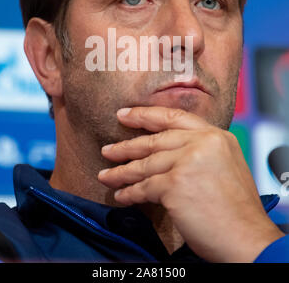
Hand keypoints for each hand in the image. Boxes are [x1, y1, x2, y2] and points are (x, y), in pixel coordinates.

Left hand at [98, 106, 283, 261]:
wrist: (248, 238)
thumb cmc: (237, 209)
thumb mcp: (226, 165)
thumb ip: (201, 151)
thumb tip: (169, 150)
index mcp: (216, 136)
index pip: (174, 117)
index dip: (146, 114)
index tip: (125, 114)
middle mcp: (202, 143)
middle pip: (155, 140)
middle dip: (127, 145)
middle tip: (108, 149)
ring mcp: (188, 161)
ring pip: (145, 164)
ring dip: (122, 171)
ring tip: (106, 175)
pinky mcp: (175, 184)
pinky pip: (144, 187)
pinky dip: (130, 193)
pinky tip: (121, 195)